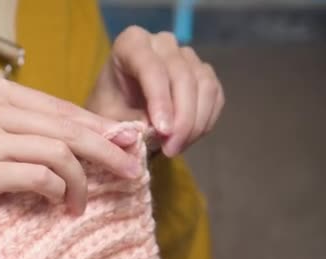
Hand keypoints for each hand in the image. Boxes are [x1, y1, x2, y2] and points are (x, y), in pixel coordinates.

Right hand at [0, 77, 141, 246]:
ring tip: (80, 202)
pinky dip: (57, 191)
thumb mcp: (8, 139)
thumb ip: (47, 133)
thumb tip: (111, 137)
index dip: (100, 128)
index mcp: (0, 93)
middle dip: (106, 151)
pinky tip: (58, 202)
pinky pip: (40, 178)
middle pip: (66, 128)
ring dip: (79, 181)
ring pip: (58, 153)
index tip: (128, 145)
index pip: (63, 109)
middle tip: (130, 171)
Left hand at [86, 26, 224, 156]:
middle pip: (182, 76)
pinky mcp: (202, 72)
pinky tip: (188, 139)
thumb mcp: (110, 118)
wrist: (120, 109)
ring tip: (176, 147)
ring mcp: (186, 55)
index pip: (152, 67)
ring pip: (204, 85)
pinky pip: (215, 95)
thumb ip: (131, 122)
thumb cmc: (110, 109)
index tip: (163, 131)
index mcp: (131, 43)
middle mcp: (162, 43)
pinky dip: (206, 120)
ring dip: (196, 122)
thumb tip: (158, 130)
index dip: (160, 100)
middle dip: (181, 118)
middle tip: (170, 148)